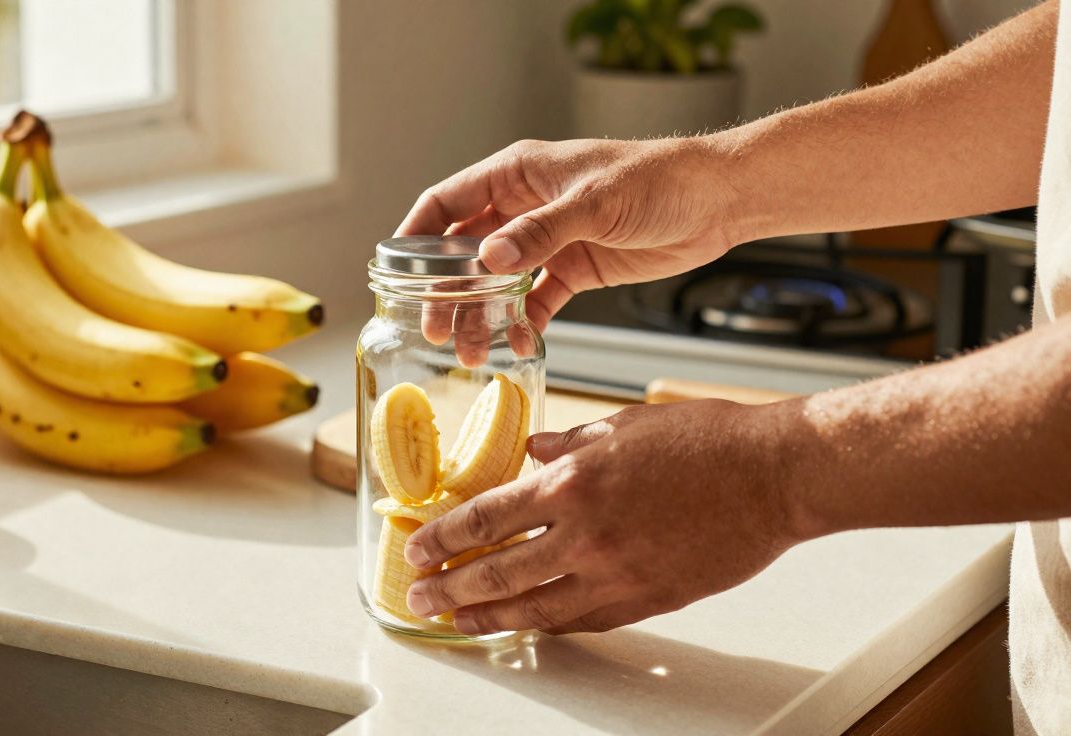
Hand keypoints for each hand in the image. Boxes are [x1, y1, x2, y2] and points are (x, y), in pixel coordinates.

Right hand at [396, 137, 741, 335]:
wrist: (717, 202)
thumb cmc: (660, 180)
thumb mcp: (595, 204)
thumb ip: (539, 232)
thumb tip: (487, 257)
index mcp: (518, 175)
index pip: (447, 203)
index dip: (416, 236)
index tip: (394, 273)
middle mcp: (525, 207)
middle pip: (465, 250)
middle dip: (446, 290)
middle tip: (435, 328)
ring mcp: (548, 240)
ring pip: (496, 282)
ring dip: (481, 314)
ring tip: (471, 351)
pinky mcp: (574, 269)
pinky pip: (534, 300)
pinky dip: (522, 323)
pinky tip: (515, 344)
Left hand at [402, 399, 805, 635]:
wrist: (773, 475)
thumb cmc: (706, 441)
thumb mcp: (622, 425)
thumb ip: (568, 443)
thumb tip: (531, 452)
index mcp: (572, 482)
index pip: (485, 518)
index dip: (443, 538)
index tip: (416, 550)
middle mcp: (585, 534)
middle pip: (497, 572)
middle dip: (449, 588)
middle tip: (420, 597)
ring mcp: (616, 573)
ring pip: (535, 607)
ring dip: (489, 617)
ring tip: (457, 622)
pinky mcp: (648, 599)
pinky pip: (585, 620)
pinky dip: (550, 625)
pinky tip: (529, 626)